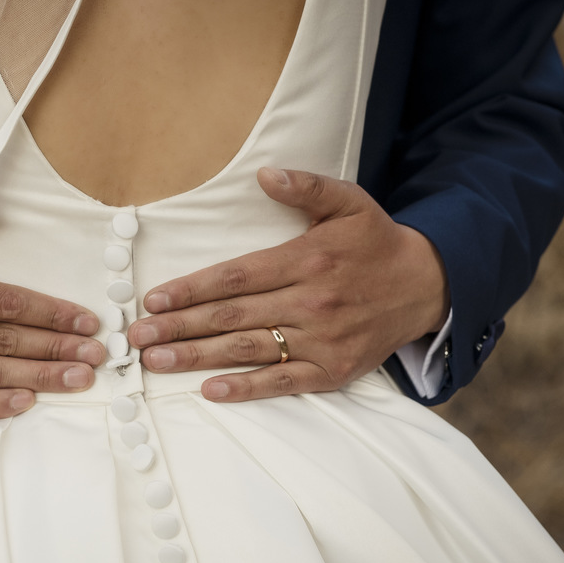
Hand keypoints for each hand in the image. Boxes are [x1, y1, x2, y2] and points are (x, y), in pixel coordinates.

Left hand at [128, 168, 448, 401]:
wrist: (426, 286)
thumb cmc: (376, 242)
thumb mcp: (349, 202)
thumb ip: (306, 187)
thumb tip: (265, 173)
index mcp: (306, 260)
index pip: (236, 276)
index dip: (192, 289)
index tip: (154, 298)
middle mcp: (311, 301)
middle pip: (232, 316)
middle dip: (180, 326)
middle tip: (137, 336)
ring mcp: (321, 339)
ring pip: (248, 350)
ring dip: (198, 357)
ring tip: (156, 361)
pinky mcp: (333, 370)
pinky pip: (283, 381)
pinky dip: (246, 388)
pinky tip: (211, 389)